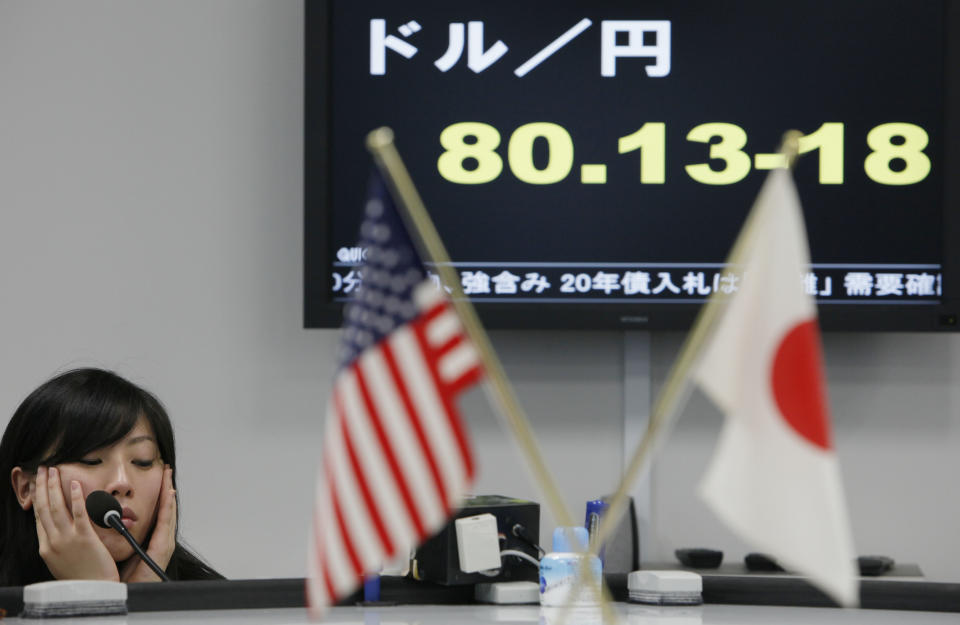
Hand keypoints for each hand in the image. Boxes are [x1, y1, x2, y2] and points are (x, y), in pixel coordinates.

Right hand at [32, 466, 119, 580]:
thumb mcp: (60, 562)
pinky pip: (78, 514)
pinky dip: (75, 498)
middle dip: (42, 486)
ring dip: (54, 486)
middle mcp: (53, 542)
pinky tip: (75, 484)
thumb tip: (56, 531)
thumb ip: (57, 545)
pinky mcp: (84, 539)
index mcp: (46, 547)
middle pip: (44, 508)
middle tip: (42, 469)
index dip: (38, 498)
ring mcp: (67, 540)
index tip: (38, 483)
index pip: (39, 517)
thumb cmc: (81, 578)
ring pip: (56, 508)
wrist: (94, 592)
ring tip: (54, 470)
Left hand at [120, 465, 175, 582]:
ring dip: (169, 494)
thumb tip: (109, 519)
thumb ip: (121, 536)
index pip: (158, 512)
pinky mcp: (161, 548)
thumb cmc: (120, 579)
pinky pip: (165, 523)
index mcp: (151, 540)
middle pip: (166, 509)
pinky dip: (168, 508)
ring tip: (168, 478)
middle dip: (167, 489)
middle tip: (167, 471)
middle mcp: (160, 540)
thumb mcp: (122, 552)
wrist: (123, 594)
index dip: (160, 494)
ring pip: (168, 513)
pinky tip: (168, 496)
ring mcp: (163, 543)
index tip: (160, 478)